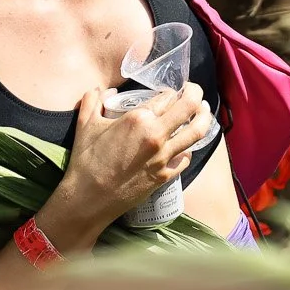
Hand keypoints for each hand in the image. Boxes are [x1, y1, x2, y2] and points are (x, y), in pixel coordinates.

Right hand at [49, 85, 213, 234]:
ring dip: (204, 117)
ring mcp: (164, 157)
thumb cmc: (86, 161)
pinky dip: (188, 148)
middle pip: (190, 107)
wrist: (88, 199)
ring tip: (203, 111)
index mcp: (138, 118)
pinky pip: (186, 158)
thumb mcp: (85, 125)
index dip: (171, 90)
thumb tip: (101, 89)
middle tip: (194, 91)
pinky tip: (185, 145)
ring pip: (197, 132)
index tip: (170, 92)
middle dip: (196, 94)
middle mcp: (156, 135)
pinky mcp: (166, 176)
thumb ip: (92, 100)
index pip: (167, 96)